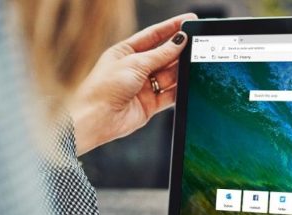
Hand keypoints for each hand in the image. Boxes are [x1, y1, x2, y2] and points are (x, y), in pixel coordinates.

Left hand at [68, 13, 196, 155]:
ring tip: (194, 63)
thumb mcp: (135, 63)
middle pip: (163, 55)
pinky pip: (169, 95)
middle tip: (196, 42)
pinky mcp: (149, 105)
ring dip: (180, 70)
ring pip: (168, 75)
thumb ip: (160, 54)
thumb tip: (179, 41)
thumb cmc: (104, 88)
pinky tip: (188, 84)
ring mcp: (142, 87)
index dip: (171, 27)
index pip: (153, 35)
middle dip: (179, 49)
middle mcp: (134, 68)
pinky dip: (179, 90)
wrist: (95, 118)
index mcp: (125, 52)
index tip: (188, 20)